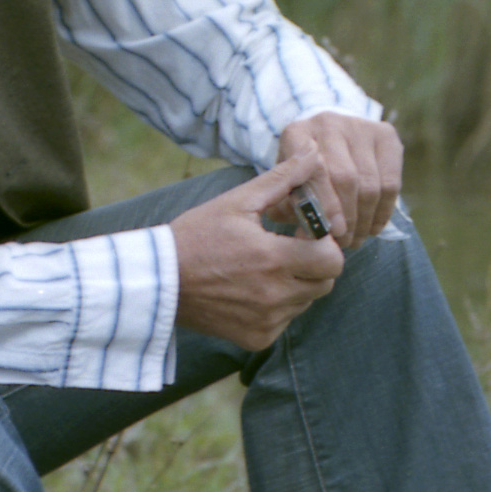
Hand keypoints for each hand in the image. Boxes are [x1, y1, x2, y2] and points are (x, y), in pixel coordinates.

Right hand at [169, 152, 344, 351]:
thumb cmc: (197, 235)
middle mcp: (274, 296)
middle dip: (316, 262)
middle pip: (326, 282)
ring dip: (299, 283)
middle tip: (290, 247)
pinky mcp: (256, 338)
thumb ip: (282, 179)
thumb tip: (313, 153)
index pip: (332, 259)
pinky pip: (286, 320)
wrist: (158, 281)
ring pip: (307, 301)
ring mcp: (267, 321)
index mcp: (273, 259)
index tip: (303, 232)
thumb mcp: (238, 201)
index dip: (324, 242)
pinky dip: (280, 304)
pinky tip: (254, 287)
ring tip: (267, 266)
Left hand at [276, 110, 403, 250]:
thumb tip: (309, 234)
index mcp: (297, 134)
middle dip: (348, 217)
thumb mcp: (286, 189)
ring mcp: (359, 126)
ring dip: (365, 219)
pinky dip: (384, 211)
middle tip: (345, 243)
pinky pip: (391, 181)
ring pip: (370, 182)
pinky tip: (373, 227)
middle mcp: (328, 123)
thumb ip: (290, 210)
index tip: (332, 232)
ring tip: (356, 240)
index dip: (326, 203)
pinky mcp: (385, 134)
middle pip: (345, 177)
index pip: (315, 168)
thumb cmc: (302, 175)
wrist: (327, 145)